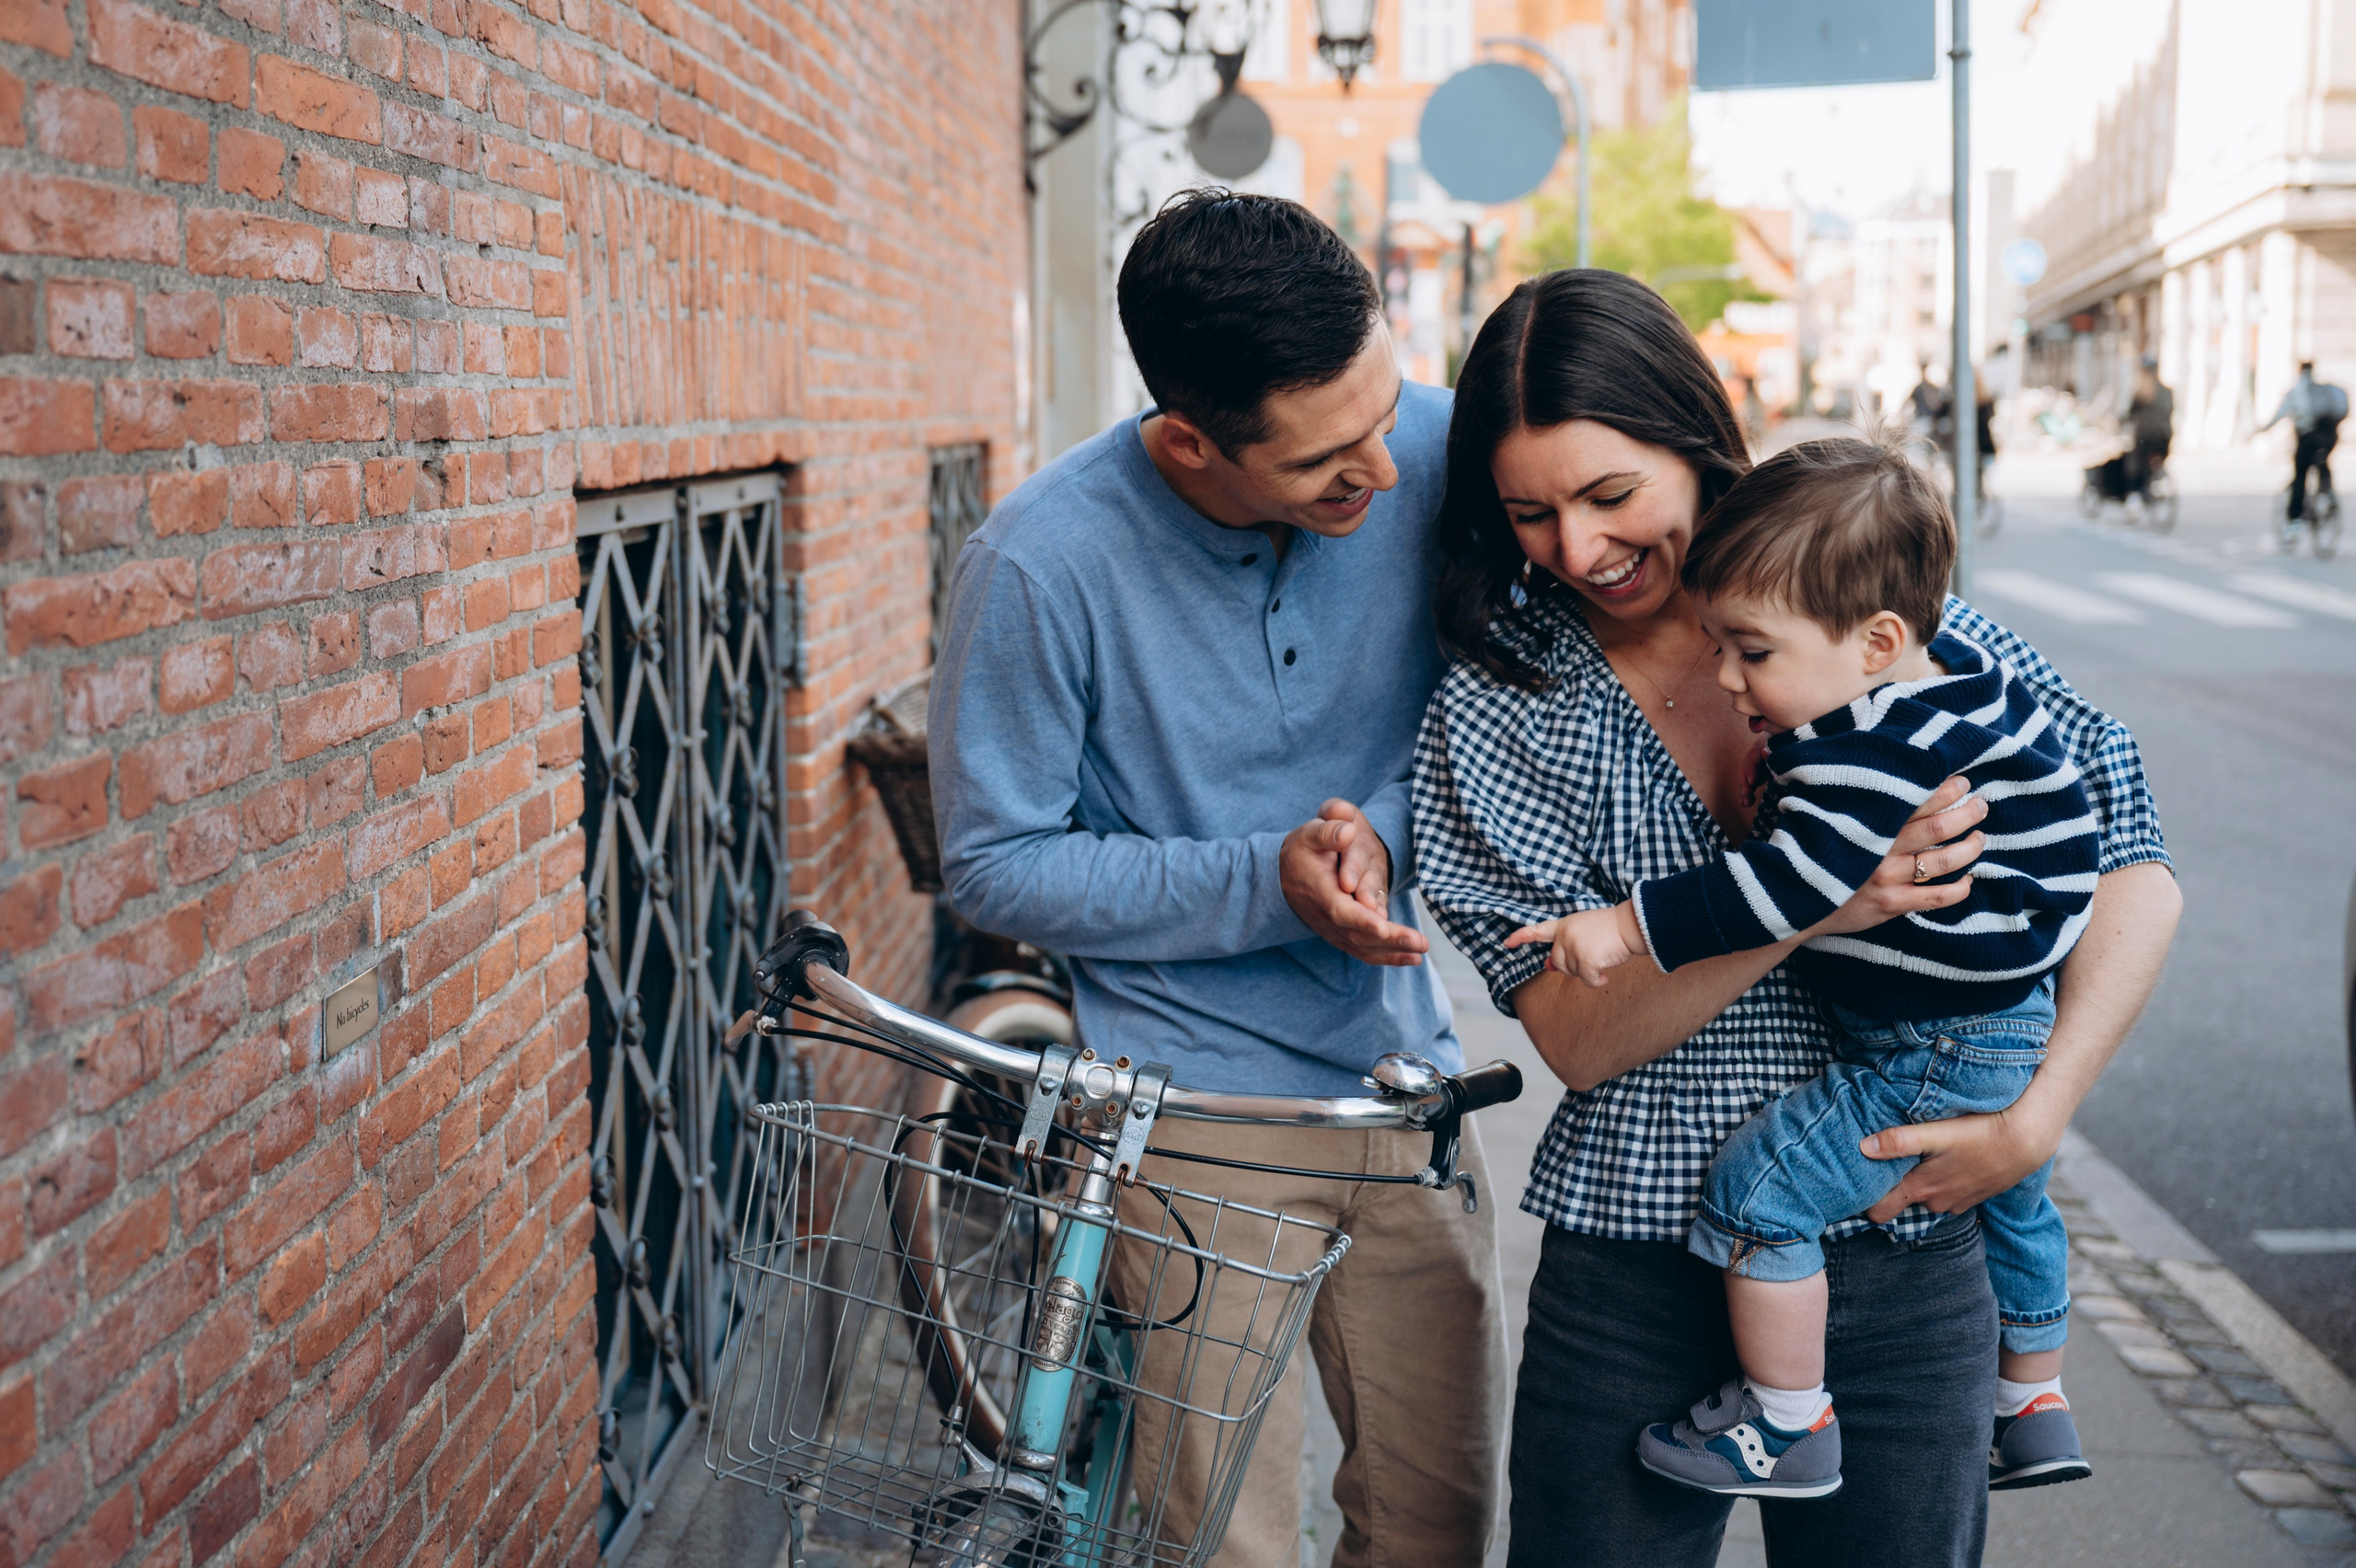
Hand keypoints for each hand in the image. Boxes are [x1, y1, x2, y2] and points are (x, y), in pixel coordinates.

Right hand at [1280, 800, 1427, 966]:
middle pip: (1359, 934)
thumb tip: (1349, 831)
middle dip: (1391, 939)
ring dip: (1394, 951)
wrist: (1282, 875)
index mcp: (1321, 892)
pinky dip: (1388, 957)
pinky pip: (1365, 951)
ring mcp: (1334, 930)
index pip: (1342, 910)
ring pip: (1364, 947)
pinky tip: (1413, 959)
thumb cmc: (1301, 851)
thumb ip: (1328, 832)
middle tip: (1419, 942)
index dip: (1362, 919)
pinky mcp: (1341, 936)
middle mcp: (1327, 918)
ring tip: (1420, 952)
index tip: (1383, 925)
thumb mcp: (1310, 834)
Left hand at [1506, 905, 1640, 988]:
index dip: (1521, 937)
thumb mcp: (1583, 931)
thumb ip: (1565, 945)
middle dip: (1574, 966)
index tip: (1507, 943)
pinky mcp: (1586, 959)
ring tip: (1602, 956)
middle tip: (1593, 956)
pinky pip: (1587, 980)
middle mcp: (1565, 936)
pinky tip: (1606, 974)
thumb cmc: (1611, 928)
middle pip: (1558, 963)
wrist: (1630, 925)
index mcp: (1564, 926)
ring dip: (1588, 972)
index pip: (1538, 931)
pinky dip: (1597, 981)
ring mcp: (1574, 947)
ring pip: (1573, 973)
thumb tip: (1547, 965)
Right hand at [1807, 776, 1988, 937]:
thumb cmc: (1810, 851)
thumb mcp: (1823, 816)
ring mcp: (1887, 878)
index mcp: (1867, 821)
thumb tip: (1867, 767)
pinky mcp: (1890, 904)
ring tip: (1980, 838)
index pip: (1916, 798)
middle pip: (1938, 827)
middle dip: (1967, 813)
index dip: (1945, 788)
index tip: (1961, 781)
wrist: (1790, 898)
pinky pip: (1935, 897)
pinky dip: (1959, 889)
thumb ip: (1850, 799)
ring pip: (1943, 861)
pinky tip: (1968, 880)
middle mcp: (1880, 848)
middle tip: (1981, 805)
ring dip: (1970, 848)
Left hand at [1859, 1103, 2062, 1220]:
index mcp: (1921, 1189)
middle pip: (1901, 1200)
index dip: (1864, 1200)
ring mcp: (1956, 1202)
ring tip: (1917, 1156)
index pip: (1879, 1212)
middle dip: (1892, 1184)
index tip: (1854, 1183)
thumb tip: (1863, 1147)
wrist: (2027, 1141)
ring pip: (1925, 1195)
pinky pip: (1946, 1192)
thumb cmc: (1980, 1134)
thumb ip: (1899, 1141)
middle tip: (1883, 1161)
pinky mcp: (1972, 1196)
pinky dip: (1941, 1179)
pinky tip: (1945, 1160)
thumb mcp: (1937, 1134)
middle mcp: (1936, 1202)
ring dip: (1920, 1180)